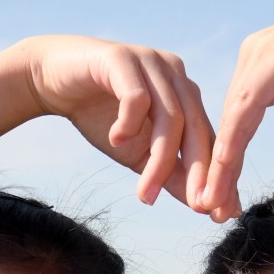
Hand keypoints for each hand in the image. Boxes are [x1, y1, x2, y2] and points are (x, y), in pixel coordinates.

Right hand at [0, 36, 213, 211]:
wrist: (53, 82)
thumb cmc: (99, 116)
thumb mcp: (137, 154)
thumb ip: (170, 174)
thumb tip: (201, 206)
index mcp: (185, 94)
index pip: (210, 139)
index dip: (218, 177)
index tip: (221, 215)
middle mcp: (175, 74)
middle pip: (196, 128)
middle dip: (199, 172)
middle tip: (197, 208)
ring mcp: (150, 62)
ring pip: (169, 118)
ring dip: (159, 161)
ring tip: (145, 194)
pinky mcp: (121, 58)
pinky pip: (136, 97)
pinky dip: (129, 124)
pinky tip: (116, 141)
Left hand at [200, 0, 273, 221]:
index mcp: (260, 64)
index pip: (235, 123)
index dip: (226, 166)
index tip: (220, 205)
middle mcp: (255, 54)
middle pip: (227, 122)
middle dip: (217, 172)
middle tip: (209, 213)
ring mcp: (264, 51)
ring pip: (232, 116)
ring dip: (221, 163)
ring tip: (213, 202)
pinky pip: (249, 103)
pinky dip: (236, 137)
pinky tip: (226, 166)